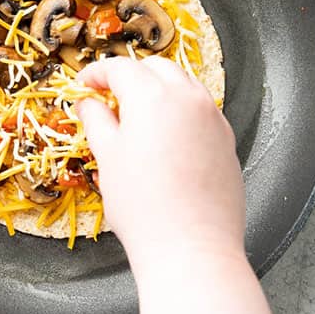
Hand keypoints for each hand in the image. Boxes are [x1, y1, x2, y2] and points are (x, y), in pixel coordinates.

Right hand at [75, 56, 244, 263]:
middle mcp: (189, 99)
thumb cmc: (144, 206)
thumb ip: (98, 121)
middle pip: (157, 68)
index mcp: (153, 97)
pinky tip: (167, 135)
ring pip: (185, 85)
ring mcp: (213, 117)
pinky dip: (182, 109)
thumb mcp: (108, 159)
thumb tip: (89, 103)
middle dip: (132, 75)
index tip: (86, 83)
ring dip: (160, 88)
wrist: (193, 245)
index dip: (98, 72)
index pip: (121, 68)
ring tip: (138, 115)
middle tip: (110, 96)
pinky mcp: (227, 138)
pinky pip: (202, 110)